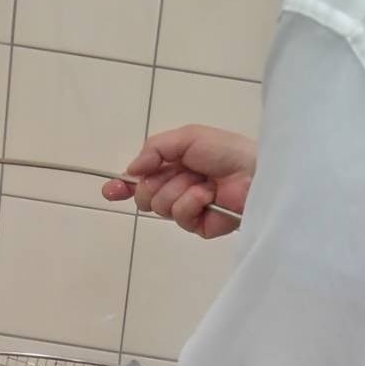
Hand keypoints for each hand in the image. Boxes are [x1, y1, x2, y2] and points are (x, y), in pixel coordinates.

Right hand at [102, 125, 256, 238]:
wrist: (254, 171)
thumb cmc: (225, 150)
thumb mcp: (187, 137)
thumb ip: (155, 149)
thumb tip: (132, 169)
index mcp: (172, 168)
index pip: (140, 181)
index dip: (122, 186)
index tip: (110, 190)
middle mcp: (176, 189)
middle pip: (144, 196)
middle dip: (155, 184)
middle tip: (177, 173)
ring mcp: (188, 210)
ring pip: (160, 206)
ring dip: (179, 189)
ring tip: (203, 182)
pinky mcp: (199, 227)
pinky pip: (180, 216)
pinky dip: (192, 201)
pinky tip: (208, 195)